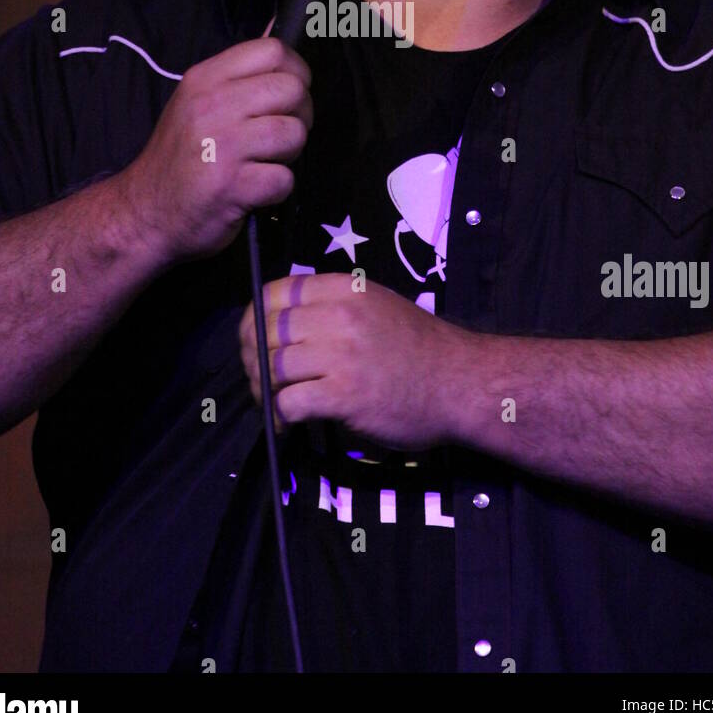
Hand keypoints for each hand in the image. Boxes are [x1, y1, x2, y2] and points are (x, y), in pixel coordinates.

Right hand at [118, 29, 311, 264]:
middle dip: (300, 115)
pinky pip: (284, 179)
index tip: (288, 96)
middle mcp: (212, 105)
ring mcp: (222, 145)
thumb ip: (237, 74)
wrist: (144, 212)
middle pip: (292, 89)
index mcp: (205, 79)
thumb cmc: (179, 156)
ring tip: (264, 161)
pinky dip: (276, 189)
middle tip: (279, 135)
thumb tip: (276, 33)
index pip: (273, 50)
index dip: (296, 71)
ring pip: (294, 133)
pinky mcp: (232, 185)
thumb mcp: (196, 101)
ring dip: (289, 154)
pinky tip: (253, 189)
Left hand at [238, 272, 476, 448]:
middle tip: (258, 379)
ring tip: (272, 404)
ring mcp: (342, 354)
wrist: (460, 383)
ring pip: (273, 366)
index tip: (254, 339)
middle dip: (252, 357)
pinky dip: (280, 417)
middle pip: (267, 330)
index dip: (255, 316)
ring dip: (264, 390)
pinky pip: (290, 402)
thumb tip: (283, 320)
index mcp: (345, 289)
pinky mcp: (345, 394)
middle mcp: (339, 315)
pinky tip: (287, 424)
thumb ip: (334, 306)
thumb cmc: (419, 348)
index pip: (275, 292)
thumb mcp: (377, 306)